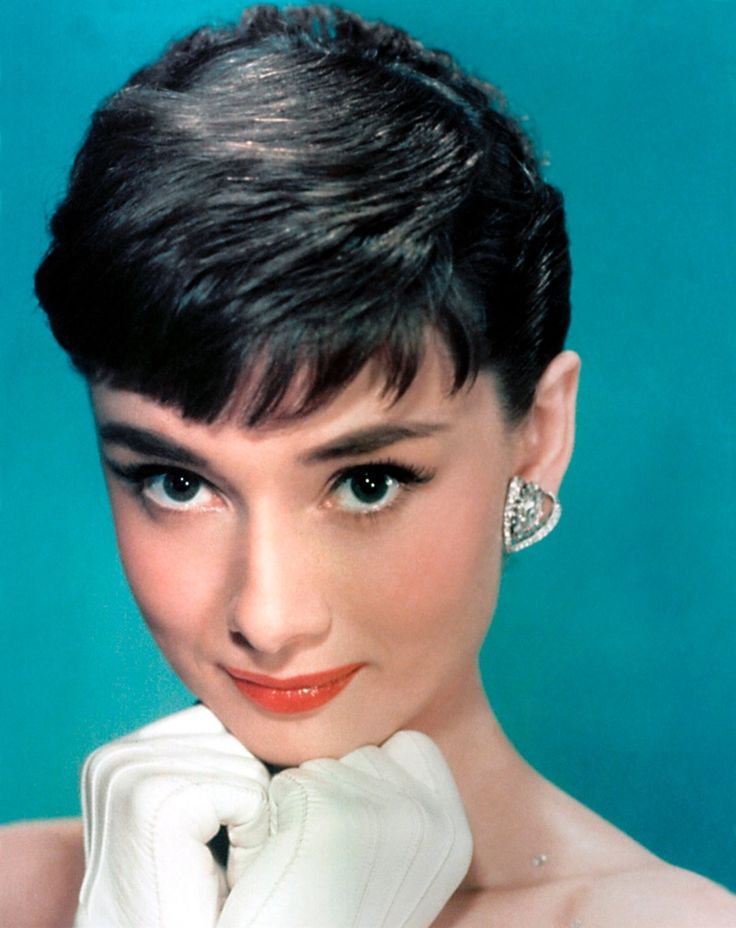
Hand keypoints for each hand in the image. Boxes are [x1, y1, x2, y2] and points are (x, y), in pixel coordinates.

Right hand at [74, 705, 269, 927]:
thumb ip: (223, 757)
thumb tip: (284, 699)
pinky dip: (253, 834)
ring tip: (214, 868)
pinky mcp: (151, 800)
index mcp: (122, 756)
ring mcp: (126, 775)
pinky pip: (246, 790)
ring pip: (246, 759)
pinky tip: (211, 877)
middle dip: (249, 794)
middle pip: (235, 732)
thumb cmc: (197, 901)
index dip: (244, 777)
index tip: (214, 837)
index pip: (221, 720)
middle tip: (212, 859)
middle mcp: (114, 757)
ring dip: (253, 818)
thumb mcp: (208, 815)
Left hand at [219, 730, 472, 927]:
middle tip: (325, 858)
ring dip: (301, 804)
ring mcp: (388, 818)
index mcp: (454, 832)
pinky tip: (283, 865)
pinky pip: (288, 784)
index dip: (368, 782)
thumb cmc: (331, 913)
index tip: (354, 839)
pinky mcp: (336, 819)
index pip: (408, 747)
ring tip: (304, 865)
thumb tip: (396, 728)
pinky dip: (274, 818)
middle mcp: (434, 822)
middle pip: (363, 749)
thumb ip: (402, 802)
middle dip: (334, 790)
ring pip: (323, 762)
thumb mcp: (392, 858)